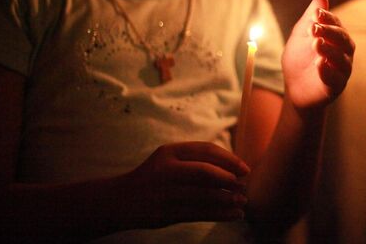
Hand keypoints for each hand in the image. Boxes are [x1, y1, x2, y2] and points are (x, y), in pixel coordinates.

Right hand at [118, 142, 250, 226]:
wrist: (120, 200)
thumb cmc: (154, 177)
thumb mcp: (169, 160)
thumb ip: (195, 160)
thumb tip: (233, 168)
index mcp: (170, 151)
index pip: (206, 150)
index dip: (229, 159)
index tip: (245, 169)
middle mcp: (167, 170)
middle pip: (205, 172)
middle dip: (229, 179)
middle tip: (244, 186)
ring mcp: (165, 192)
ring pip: (203, 195)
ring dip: (227, 199)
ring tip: (242, 202)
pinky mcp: (166, 213)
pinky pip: (198, 213)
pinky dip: (220, 214)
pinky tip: (234, 215)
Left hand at [282, 0, 353, 109]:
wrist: (293, 86)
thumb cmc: (299, 58)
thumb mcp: (301, 35)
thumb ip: (311, 17)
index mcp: (336, 37)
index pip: (336, 23)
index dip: (328, 17)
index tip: (316, 14)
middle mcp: (343, 52)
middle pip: (343, 39)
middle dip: (329, 32)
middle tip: (314, 28)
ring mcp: (342, 70)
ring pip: (342, 58)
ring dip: (329, 50)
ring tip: (316, 44)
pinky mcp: (336, 87)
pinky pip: (336, 79)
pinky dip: (328, 71)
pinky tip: (319, 64)